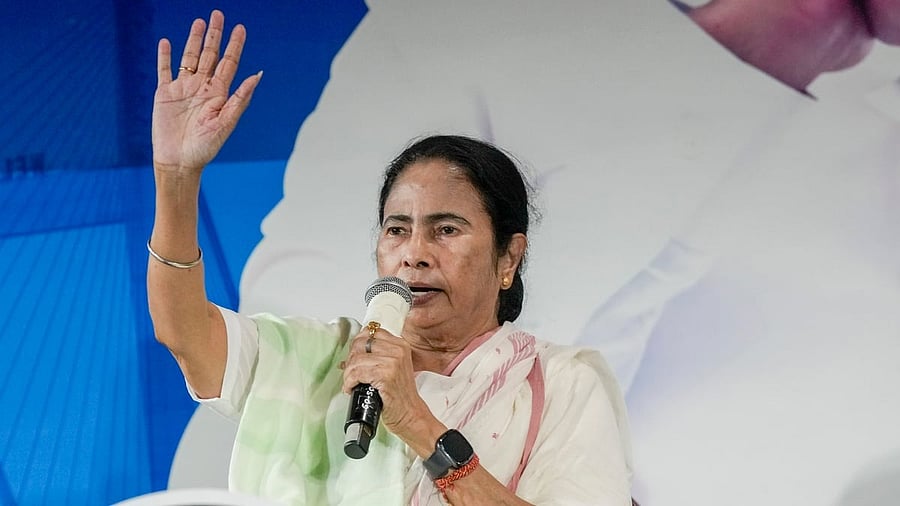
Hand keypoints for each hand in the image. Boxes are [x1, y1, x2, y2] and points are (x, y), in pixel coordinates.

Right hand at [152, 10, 261, 175]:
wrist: (179, 162)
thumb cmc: (205, 148)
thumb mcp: (226, 123)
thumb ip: (240, 98)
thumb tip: (257, 75)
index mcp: (219, 94)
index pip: (229, 63)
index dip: (235, 45)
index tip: (241, 27)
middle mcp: (202, 88)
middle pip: (209, 54)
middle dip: (214, 35)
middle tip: (218, 14)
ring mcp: (183, 89)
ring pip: (189, 58)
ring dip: (193, 40)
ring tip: (198, 21)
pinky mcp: (164, 94)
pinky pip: (164, 70)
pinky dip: (165, 56)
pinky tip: (167, 43)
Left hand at [341, 326, 441, 447]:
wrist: (411, 414)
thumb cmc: (400, 395)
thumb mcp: (393, 368)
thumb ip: (375, 357)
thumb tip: (350, 356)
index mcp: (400, 344)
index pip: (370, 331)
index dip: (357, 345)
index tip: (354, 358)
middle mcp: (397, 350)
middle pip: (360, 344)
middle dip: (350, 360)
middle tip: (351, 373)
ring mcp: (392, 362)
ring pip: (356, 360)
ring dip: (348, 374)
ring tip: (351, 383)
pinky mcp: (385, 375)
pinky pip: (357, 373)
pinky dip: (349, 382)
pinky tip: (351, 388)